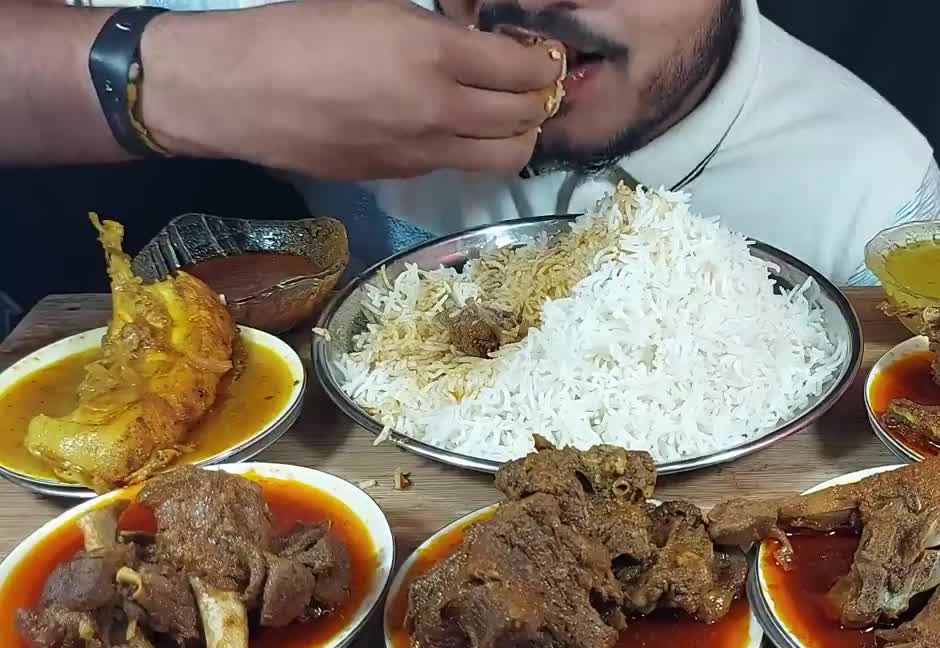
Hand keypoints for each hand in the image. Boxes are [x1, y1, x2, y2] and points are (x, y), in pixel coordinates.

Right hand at [139, 0, 561, 178]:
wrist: (233, 92)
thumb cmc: (297, 31)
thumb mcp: (376, 5)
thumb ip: (440, 25)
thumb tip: (480, 36)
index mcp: (434, 55)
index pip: (525, 70)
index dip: (543, 60)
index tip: (540, 52)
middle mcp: (439, 111)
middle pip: (528, 118)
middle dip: (540, 98)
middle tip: (530, 81)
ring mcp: (422, 151)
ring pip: (506, 156)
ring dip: (516, 132)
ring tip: (502, 110)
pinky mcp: (400, 175)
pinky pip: (459, 164)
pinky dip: (472, 147)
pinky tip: (453, 124)